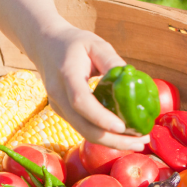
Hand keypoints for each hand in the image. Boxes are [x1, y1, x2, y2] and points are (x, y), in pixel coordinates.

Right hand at [29, 19, 149, 150]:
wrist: (45, 44)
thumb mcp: (96, 44)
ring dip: (112, 142)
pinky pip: (85, 129)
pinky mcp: (64, 113)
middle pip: (84, 127)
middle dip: (113, 140)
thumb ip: (113, 61)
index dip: (101, 117)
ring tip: (138, 143)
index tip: (122, 127)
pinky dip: (105, 136)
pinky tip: (125, 137)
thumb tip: (134, 82)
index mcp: (66, 74)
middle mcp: (59, 95)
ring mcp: (59, 107)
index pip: (81, 101)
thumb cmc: (74, 43)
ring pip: (85, 132)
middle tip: (141, 142)